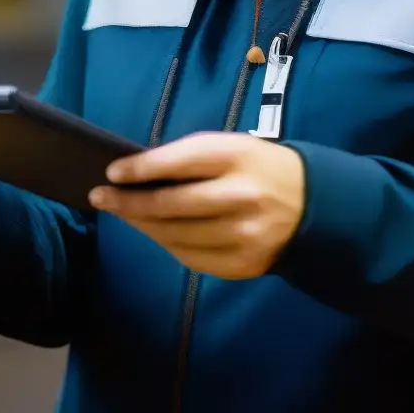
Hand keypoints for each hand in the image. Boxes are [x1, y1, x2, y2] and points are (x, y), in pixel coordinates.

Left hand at [89, 133, 305, 279]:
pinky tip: (154, 231)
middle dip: (128, 202)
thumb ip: (190, 159)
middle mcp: (241, 197)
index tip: (111, 172)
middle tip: (101, 198)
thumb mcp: (232, 148)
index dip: (140, 169)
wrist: (312, 205)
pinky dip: (167, 244)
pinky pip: (191, 258)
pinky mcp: (244, 264)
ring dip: (142, 225)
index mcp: (238, 157)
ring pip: (175, 236)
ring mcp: (243, 236)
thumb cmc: (258, 167)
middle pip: (171, 206)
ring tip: (123, 214)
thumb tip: (137, 175)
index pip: (179, 162)